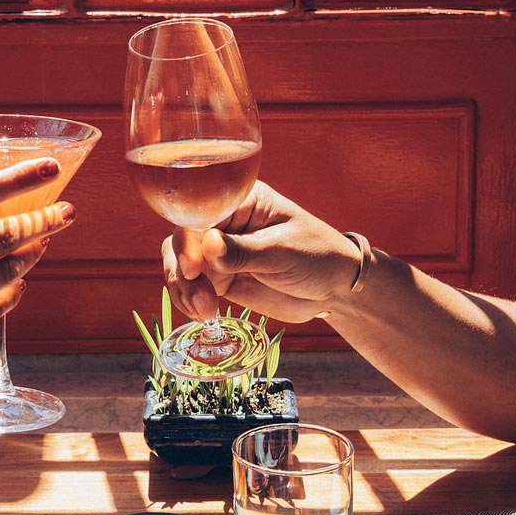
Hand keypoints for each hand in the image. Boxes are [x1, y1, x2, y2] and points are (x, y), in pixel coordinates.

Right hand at [0, 159, 75, 388]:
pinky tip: (17, 282)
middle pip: (5, 234)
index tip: (51, 167)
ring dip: (34, 253)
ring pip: (11, 270)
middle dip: (45, 220)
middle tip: (66, 212)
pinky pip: (1, 305)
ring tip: (43, 242)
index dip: (20, 178)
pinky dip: (14, 290)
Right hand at [162, 182, 362, 323]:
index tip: (194, 268)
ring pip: (180, 262)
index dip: (189, 240)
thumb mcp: (283, 252)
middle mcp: (225, 222)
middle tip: (201, 296)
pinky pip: (192, 284)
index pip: (199, 212)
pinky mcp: (220, 276)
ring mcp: (220, 250)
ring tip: (206, 310)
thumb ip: (244, 252)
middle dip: (183, 269)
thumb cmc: (317, 256)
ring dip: (185, 288)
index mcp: (241, 200)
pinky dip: (189, 299)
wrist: (335, 288)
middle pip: (182, 238)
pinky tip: (202, 313)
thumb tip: (207, 246)